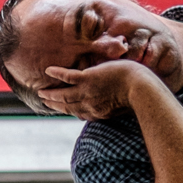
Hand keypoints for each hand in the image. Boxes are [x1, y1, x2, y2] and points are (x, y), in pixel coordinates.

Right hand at [39, 58, 154, 120]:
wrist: (141, 89)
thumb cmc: (139, 97)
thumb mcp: (125, 107)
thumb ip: (116, 107)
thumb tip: (117, 108)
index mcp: (99, 112)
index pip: (80, 112)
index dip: (70, 110)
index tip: (63, 109)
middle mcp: (89, 105)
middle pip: (68, 106)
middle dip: (55, 104)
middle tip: (45, 101)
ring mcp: (87, 92)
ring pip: (64, 94)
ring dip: (51, 94)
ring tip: (41, 91)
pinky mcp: (88, 79)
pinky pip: (68, 77)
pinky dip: (57, 74)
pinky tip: (48, 70)